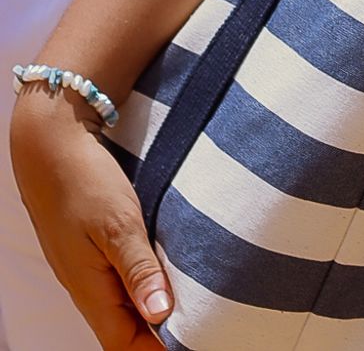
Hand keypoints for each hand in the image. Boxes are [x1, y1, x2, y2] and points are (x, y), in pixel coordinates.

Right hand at [9, 94, 171, 344]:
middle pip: (125, 330)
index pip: (125, 344)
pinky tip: (165, 274)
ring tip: (191, 304)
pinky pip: (118, 282)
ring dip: (152, 309)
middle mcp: (87, 288)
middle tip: (200, 325)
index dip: (157, 350)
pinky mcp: (90, 250)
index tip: (194, 341)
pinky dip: (143, 285)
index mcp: (91, 291)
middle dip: (158, 334)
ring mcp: (87, 269)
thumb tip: (159, 315)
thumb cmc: (84, 182)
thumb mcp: (118, 223)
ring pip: (122, 306)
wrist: (51, 146)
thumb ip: (138, 270)